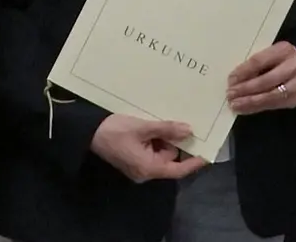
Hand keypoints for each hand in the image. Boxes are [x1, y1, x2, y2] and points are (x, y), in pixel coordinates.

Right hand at [90, 115, 206, 182]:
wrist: (88, 132)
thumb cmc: (115, 130)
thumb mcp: (143, 127)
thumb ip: (167, 130)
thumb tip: (189, 131)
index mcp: (149, 168)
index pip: (178, 169)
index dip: (194, 161)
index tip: (207, 153)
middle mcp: (145, 172)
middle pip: (169, 158)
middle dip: (172, 141)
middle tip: (173, 122)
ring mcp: (138, 167)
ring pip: (160, 153)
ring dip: (161, 138)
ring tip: (155, 121)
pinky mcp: (132, 160)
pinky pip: (150, 152)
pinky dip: (153, 140)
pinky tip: (149, 126)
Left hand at [227, 41, 295, 114]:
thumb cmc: (279, 61)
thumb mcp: (269, 56)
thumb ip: (255, 66)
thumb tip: (234, 80)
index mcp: (284, 49)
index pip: (259, 61)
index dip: (243, 71)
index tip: (231, 79)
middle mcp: (295, 65)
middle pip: (266, 79)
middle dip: (246, 89)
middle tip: (230, 94)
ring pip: (272, 95)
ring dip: (251, 101)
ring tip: (236, 104)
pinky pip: (275, 105)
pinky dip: (258, 107)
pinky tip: (247, 108)